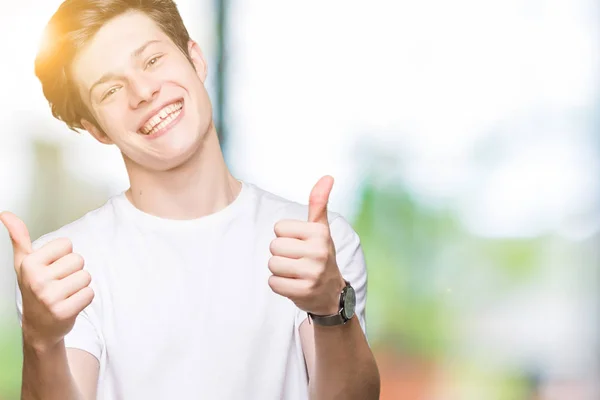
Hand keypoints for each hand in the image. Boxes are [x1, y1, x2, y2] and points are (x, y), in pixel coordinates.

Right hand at [0, 212, 93, 351]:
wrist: (38, 326)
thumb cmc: (34, 289)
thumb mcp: (24, 263)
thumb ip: (19, 237)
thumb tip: (5, 214)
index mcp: (29, 263)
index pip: (67, 244)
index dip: (63, 255)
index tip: (51, 268)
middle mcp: (37, 279)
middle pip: (78, 259)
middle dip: (73, 270)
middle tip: (59, 283)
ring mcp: (50, 297)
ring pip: (86, 276)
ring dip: (79, 285)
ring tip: (64, 293)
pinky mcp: (64, 312)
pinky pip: (90, 293)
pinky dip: (84, 298)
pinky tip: (69, 304)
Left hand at [268, 176, 345, 314]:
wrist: (331, 292)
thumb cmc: (320, 255)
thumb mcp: (321, 228)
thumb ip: (319, 202)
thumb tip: (328, 176)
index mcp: (320, 232)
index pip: (278, 228)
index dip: (285, 236)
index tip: (300, 244)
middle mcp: (319, 251)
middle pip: (274, 246)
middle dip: (281, 254)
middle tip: (297, 260)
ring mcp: (312, 273)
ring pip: (272, 265)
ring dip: (279, 270)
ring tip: (295, 272)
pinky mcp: (304, 291)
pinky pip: (273, 283)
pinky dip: (279, 284)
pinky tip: (294, 284)